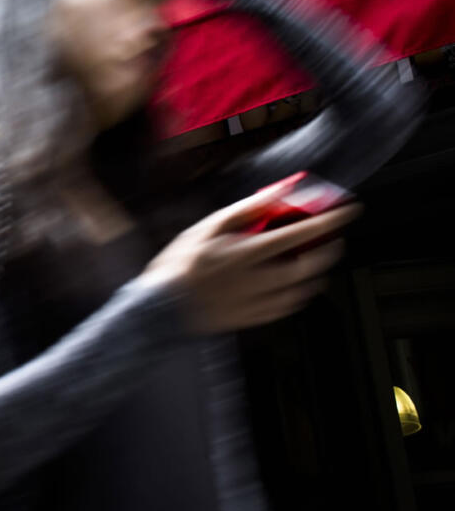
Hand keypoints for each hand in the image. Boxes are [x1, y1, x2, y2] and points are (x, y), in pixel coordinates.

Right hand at [142, 184, 360, 332]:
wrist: (160, 307)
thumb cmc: (180, 264)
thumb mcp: (210, 226)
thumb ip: (248, 208)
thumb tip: (279, 191)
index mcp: (250, 253)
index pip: (304, 233)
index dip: (331, 220)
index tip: (348, 210)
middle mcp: (260, 280)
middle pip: (312, 264)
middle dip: (330, 248)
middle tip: (334, 237)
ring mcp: (258, 303)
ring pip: (305, 289)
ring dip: (319, 271)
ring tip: (317, 258)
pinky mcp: (253, 319)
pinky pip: (289, 307)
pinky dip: (301, 294)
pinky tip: (297, 285)